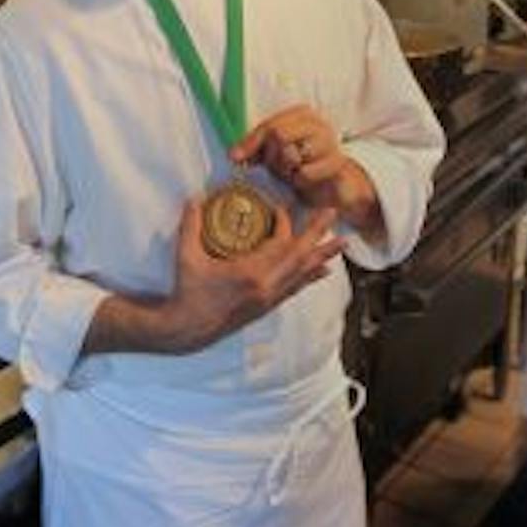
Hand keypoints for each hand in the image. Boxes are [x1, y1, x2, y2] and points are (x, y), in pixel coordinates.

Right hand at [153, 196, 344, 353]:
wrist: (188, 329)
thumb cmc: (187, 293)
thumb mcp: (186, 256)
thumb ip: (190, 224)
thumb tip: (194, 197)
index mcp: (250, 273)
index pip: (278, 243)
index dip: (284, 223)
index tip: (280, 207)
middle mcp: (266, 287)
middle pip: (300, 257)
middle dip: (318, 234)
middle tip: (333, 214)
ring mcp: (268, 299)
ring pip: (302, 274)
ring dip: (322, 256)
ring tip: (341, 243)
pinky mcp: (266, 307)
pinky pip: (295, 288)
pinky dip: (310, 276)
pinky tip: (322, 271)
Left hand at [232, 105, 378, 232]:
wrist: (334, 186)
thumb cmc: (302, 164)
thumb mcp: (274, 153)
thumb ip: (255, 148)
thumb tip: (234, 155)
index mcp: (303, 114)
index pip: (269, 125)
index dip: (251, 142)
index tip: (236, 157)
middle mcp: (319, 123)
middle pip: (279, 135)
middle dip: (273, 157)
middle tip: (279, 168)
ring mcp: (331, 143)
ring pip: (292, 154)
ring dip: (287, 170)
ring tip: (294, 173)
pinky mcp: (337, 164)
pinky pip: (306, 173)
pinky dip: (300, 181)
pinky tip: (307, 181)